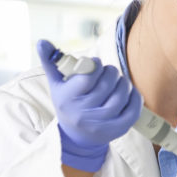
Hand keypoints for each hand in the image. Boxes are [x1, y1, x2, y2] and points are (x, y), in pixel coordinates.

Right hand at [37, 39, 141, 171]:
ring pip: (120, 97)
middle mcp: (82, 114)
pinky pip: (132, 112)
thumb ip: (50, 61)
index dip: (96, 65)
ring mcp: (100, 124)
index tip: (96, 63)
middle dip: (112, 73)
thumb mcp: (57, 83)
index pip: (87, 78)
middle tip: (110, 71)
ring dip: (124, 83)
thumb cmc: (68, 101)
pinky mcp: (116, 131)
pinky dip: (135, 98)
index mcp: (67, 99)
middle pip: (106, 86)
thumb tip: (42, 42)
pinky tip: (130, 92)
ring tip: (119, 81)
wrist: (76, 134)